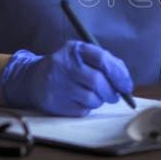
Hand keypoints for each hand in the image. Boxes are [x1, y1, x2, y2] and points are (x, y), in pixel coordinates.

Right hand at [0, 40, 133, 116]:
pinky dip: (87, 108)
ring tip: (95, 96)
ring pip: (92, 98)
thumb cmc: (67, 66)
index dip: (119, 74)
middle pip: (98, 81)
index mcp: (74, 49)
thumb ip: (105, 62)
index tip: (127, 85)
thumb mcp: (82, 55)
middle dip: (112, 92)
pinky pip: (82, 110)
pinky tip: (80, 101)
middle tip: (115, 96)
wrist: (33, 79)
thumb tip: (125, 81)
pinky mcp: (54, 103)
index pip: (102, 59)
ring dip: (100, 100)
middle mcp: (63, 65)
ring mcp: (57, 84)